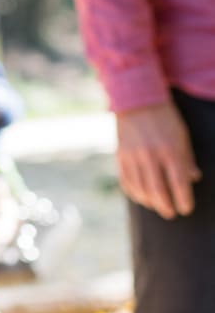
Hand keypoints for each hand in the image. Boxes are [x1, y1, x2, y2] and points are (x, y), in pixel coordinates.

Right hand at [115, 101, 200, 219]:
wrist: (136, 99)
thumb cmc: (165, 119)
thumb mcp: (182, 136)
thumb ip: (187, 159)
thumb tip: (193, 179)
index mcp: (170, 150)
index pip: (178, 184)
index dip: (183, 201)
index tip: (186, 208)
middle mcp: (150, 154)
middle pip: (157, 191)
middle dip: (166, 207)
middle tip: (171, 213)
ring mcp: (132, 154)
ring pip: (140, 188)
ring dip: (149, 202)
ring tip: (156, 205)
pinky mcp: (120, 154)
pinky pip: (125, 180)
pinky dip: (133, 191)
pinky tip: (140, 195)